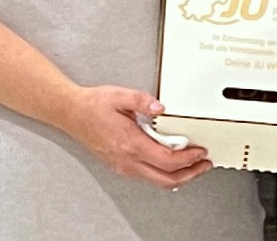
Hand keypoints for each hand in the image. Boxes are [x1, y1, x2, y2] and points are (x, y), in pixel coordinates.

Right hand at [63, 86, 212, 189]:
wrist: (71, 113)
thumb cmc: (93, 105)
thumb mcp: (120, 95)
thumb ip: (143, 100)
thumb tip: (161, 107)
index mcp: (130, 143)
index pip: (167, 160)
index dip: (188, 158)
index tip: (200, 152)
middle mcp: (127, 160)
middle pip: (166, 179)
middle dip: (190, 174)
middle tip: (204, 165)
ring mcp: (123, 166)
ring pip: (157, 181)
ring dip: (178, 177)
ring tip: (193, 167)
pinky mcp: (120, 166)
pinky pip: (147, 178)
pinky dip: (164, 175)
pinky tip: (171, 166)